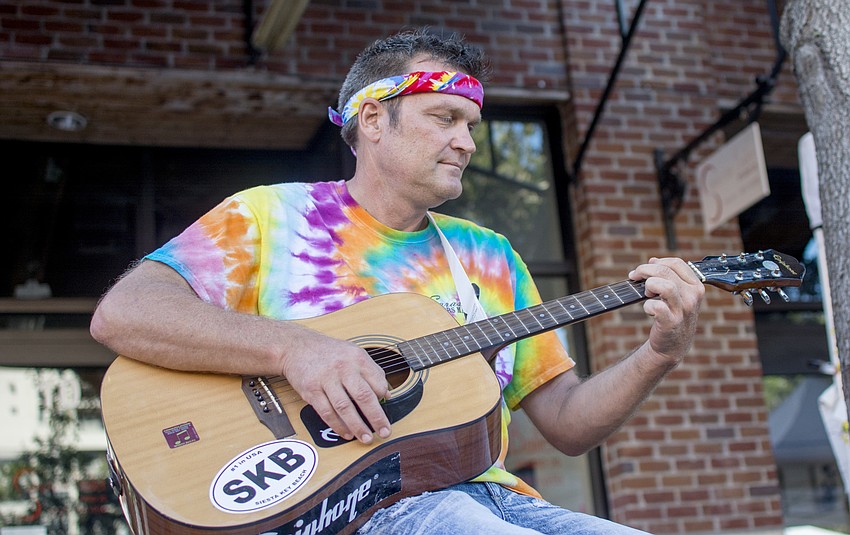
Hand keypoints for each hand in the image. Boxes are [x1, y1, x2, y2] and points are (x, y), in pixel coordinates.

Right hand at [280, 329, 390, 443]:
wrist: (296, 346)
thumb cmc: (328, 351)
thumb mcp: (353, 352)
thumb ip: (372, 371)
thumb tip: (387, 393)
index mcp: (357, 358)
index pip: (377, 382)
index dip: (384, 397)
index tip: (386, 407)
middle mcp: (343, 368)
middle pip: (363, 396)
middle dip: (376, 418)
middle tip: (384, 432)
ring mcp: (326, 379)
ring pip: (344, 407)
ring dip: (357, 426)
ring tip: (366, 437)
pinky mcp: (311, 390)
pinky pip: (326, 412)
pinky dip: (337, 426)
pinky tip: (346, 433)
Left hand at [629, 257, 703, 366]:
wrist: (672, 345)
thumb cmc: (672, 316)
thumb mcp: (676, 294)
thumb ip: (668, 276)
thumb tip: (654, 260)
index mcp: (695, 286)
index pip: (676, 263)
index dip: (656, 262)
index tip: (644, 269)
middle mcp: (693, 296)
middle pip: (666, 271)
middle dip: (645, 271)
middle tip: (635, 278)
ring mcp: (684, 310)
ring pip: (665, 285)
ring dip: (649, 285)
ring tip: (646, 293)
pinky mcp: (672, 323)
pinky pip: (656, 307)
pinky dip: (647, 306)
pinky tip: (648, 310)